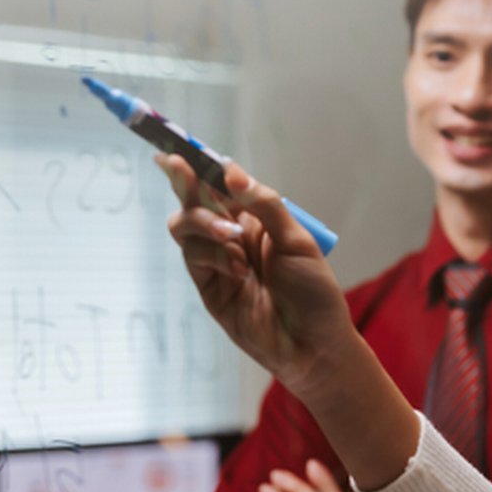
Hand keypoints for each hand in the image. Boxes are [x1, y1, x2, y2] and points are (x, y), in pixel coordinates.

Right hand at [158, 155, 355, 395]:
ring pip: (185, 225)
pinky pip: (195, 257)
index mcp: (258, 218)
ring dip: (205, 222)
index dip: (201, 165)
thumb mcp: (297, 241)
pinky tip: (241, 271)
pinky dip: (215, 256)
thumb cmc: (314, 292)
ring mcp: (217, 260)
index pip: (223, 184)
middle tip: (178, 166)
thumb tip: (232, 174)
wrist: (313, 344)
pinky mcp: (207, 286)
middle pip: (195, 198)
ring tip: (233, 236)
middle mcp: (234, 234)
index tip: (181, 147)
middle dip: (184, 180)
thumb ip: (265, 206)